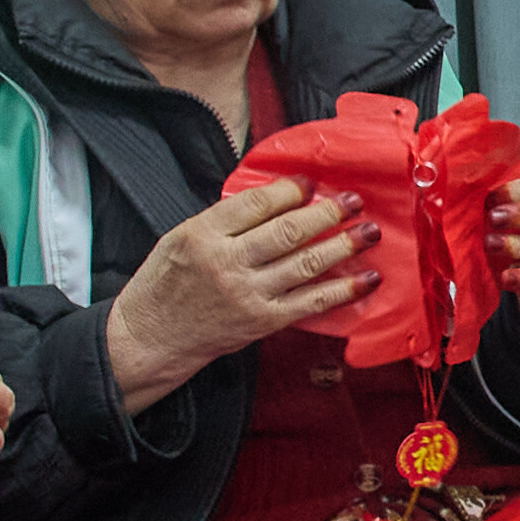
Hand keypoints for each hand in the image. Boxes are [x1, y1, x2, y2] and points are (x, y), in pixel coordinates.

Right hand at [107, 179, 372, 411]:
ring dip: (343, 246)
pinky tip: (366, 279)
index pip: (257, 204)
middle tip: (354, 200)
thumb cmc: (166, 284)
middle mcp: (227, 262)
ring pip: (306, 263)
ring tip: (369, 232)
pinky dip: (343, 290)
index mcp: (204, 234)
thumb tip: (275, 199)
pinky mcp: (262, 321)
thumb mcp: (180, 238)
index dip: (290, 190)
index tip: (311, 183)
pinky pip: (311, 303)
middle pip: (288, 230)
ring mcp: (248, 294)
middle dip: (328, 212)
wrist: (150, 337)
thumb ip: (223, 220)